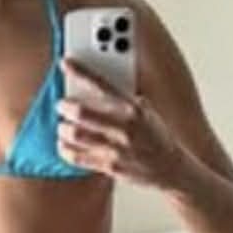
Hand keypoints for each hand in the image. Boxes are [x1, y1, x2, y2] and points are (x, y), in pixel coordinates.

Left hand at [57, 63, 191, 190]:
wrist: (171, 168)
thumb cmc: (156, 136)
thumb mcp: (146, 111)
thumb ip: (123, 98)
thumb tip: (93, 85)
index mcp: (134, 108)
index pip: (102, 84)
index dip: (80, 72)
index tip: (65, 63)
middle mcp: (125, 127)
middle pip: (82, 112)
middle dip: (65, 106)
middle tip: (61, 105)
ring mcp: (117, 148)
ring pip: (75, 134)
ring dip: (63, 129)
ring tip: (63, 127)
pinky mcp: (110, 166)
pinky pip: (76, 156)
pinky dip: (65, 149)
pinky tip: (65, 145)